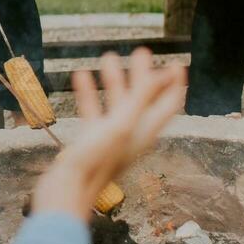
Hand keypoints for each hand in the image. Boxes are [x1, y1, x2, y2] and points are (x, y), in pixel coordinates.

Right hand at [29, 49, 186, 221]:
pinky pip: (93, 111)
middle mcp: (131, 134)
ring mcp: (110, 138)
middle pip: (142, 100)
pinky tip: (82, 77)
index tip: (177, 65)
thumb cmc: (95, 160)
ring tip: (108, 57)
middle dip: (142, 76)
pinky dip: (89, 93)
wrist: (66, 191)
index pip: (168, 105)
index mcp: (145, 132)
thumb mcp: (121, 124)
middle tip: (141, 52)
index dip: (174, 85)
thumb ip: (140, 99)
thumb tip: (161, 74)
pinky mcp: (90, 140)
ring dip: (114, 80)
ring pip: (116, 103)